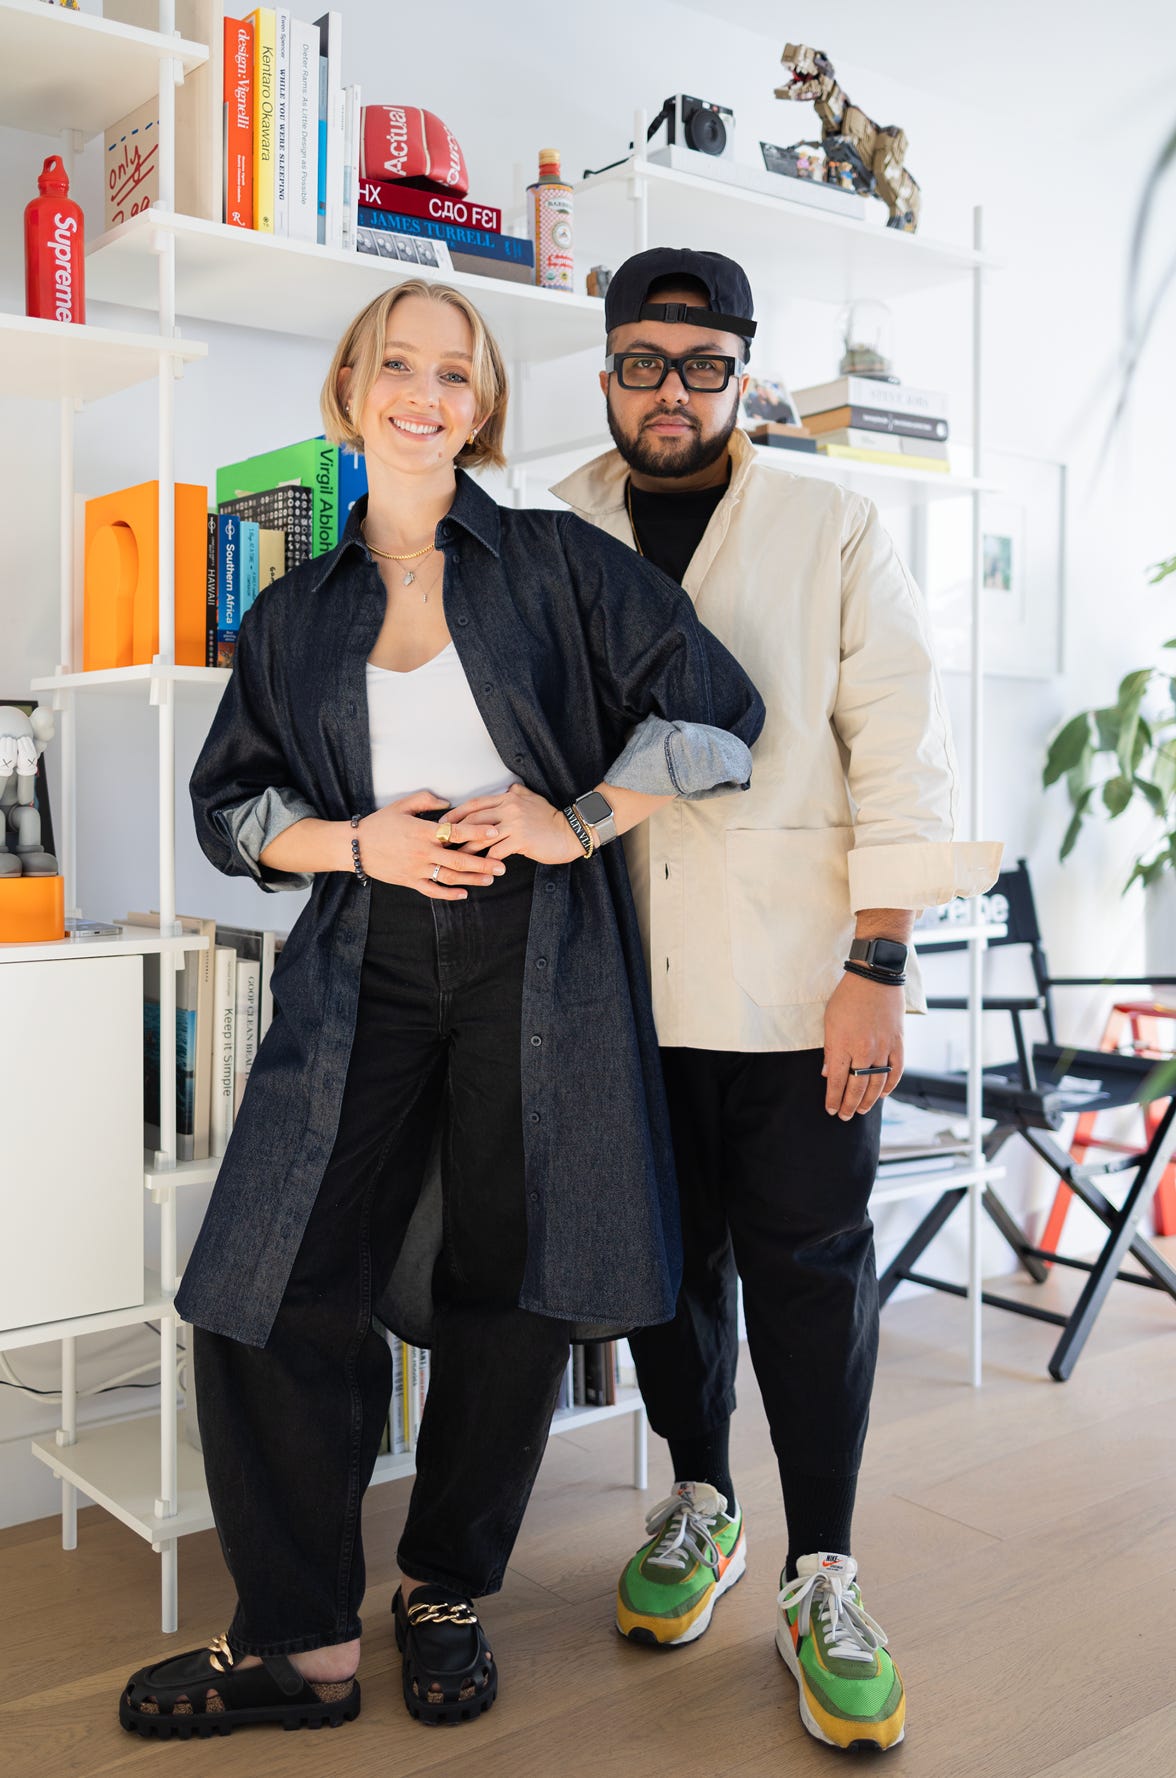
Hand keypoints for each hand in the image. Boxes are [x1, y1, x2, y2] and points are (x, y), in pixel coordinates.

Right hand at [355, 790, 505, 900]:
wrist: (355, 847)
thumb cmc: (380, 823)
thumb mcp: (401, 805)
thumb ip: (426, 800)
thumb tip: (449, 803)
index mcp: (422, 831)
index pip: (456, 832)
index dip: (478, 831)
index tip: (496, 831)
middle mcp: (422, 852)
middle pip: (459, 859)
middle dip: (483, 862)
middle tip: (503, 864)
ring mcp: (416, 869)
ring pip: (450, 877)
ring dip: (472, 879)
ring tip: (491, 878)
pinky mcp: (409, 881)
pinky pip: (432, 890)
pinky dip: (449, 894)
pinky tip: (464, 894)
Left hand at [445, 783, 583, 864]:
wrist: (570, 832)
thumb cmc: (549, 819)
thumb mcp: (532, 798)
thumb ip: (516, 792)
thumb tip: (507, 787)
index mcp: (508, 797)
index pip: (475, 804)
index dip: (456, 814)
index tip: (443, 823)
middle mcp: (509, 807)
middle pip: (473, 819)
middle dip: (454, 832)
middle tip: (442, 842)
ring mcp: (515, 824)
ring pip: (481, 837)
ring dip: (466, 848)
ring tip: (456, 857)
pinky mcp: (521, 840)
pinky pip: (496, 852)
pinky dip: (486, 861)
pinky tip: (481, 868)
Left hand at [822, 970, 905, 1119]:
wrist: (875, 977)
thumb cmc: (848, 997)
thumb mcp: (830, 1021)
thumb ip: (830, 1050)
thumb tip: (828, 1074)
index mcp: (843, 1045)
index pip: (837, 1081)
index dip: (833, 1099)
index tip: (830, 1110)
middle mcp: (864, 1050)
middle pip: (857, 1087)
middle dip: (849, 1105)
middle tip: (844, 1116)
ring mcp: (883, 1048)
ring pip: (877, 1083)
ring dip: (868, 1100)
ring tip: (862, 1110)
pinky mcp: (898, 1043)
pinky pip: (896, 1071)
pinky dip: (890, 1085)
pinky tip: (882, 1094)